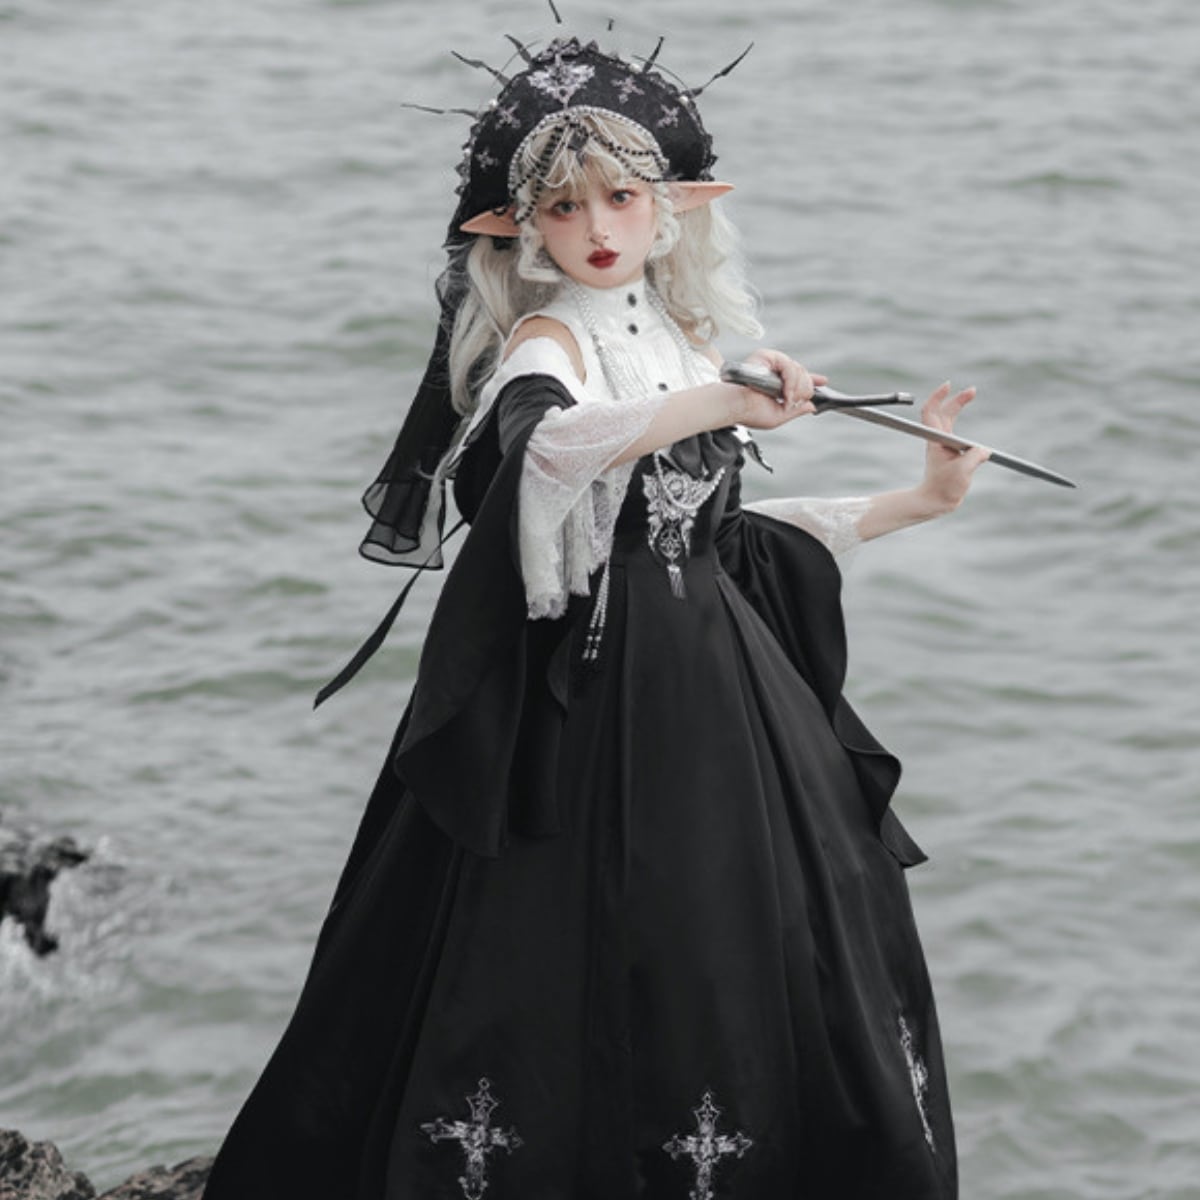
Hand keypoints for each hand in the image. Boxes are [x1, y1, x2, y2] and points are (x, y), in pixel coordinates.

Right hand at [726, 349, 827, 429]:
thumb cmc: (750, 413)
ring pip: (799, 371)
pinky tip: (784, 392)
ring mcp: (772, 364)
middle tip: (792, 401)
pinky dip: (791, 382)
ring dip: (797, 389)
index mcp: (776, 384)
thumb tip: (811, 406)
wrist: (736, 406)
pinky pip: (790, 367)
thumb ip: (796, 411)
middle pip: (803, 375)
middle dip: (804, 391)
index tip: (823, 381)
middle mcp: (775, 372)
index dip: (812, 380)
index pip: (798, 378)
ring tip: (786, 399)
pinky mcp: (768, 357)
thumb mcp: (778, 416)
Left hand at [916, 382, 989, 513]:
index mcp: (936, 440)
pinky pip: (959, 435)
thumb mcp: (963, 471)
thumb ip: (975, 456)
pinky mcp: (952, 454)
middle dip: (956, 398)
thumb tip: (984, 451)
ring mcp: (944, 446)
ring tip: (970, 394)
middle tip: (973, 390)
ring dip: (958, 406)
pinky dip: (965, 425)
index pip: (932, 412)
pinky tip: (973, 425)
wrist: (935, 502)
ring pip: (950, 421)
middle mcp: (939, 440)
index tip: (949, 384)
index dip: (938, 397)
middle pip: (944, 412)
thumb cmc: (943, 487)